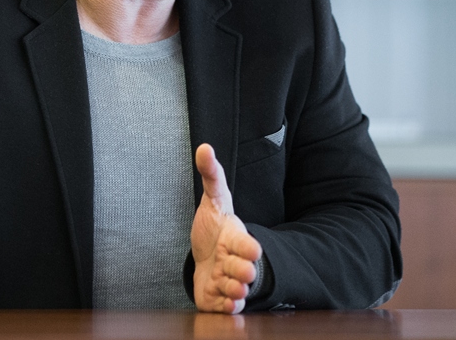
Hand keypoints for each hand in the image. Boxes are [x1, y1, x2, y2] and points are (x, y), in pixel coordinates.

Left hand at [191, 143, 262, 313]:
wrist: (206, 256)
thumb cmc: (213, 228)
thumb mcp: (212, 200)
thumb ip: (211, 175)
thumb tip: (204, 147)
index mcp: (237, 239)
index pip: (250, 246)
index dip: (249, 248)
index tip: (251, 249)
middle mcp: (236, 262)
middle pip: (247, 272)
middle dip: (240, 272)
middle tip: (228, 267)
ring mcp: (231, 281)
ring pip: (238, 291)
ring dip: (232, 289)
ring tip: (223, 281)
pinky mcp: (220, 299)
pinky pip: (227, 308)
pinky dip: (225, 306)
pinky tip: (221, 299)